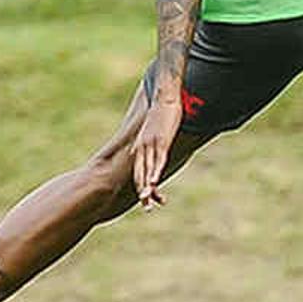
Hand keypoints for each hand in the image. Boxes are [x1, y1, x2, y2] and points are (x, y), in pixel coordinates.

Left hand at [132, 91, 184, 208]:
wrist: (163, 95)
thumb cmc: (161, 110)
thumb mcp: (154, 128)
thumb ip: (152, 139)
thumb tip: (152, 145)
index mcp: (141, 146)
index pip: (139, 170)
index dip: (141, 185)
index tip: (144, 198)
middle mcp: (142, 147)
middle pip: (140, 174)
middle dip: (142, 191)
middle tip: (145, 206)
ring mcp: (151, 144)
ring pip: (148, 169)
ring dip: (148, 185)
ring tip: (147, 200)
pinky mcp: (161, 140)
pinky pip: (158, 159)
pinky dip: (155, 171)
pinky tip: (154, 181)